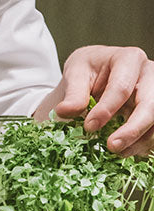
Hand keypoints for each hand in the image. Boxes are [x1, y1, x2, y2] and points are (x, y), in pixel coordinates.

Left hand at [34, 44, 153, 155]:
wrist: (96, 74)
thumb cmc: (88, 69)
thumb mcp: (76, 74)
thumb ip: (73, 93)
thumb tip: (65, 111)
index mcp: (129, 59)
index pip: (121, 87)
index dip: (106, 110)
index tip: (89, 126)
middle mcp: (150, 75)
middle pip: (150, 105)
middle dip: (132, 130)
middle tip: (112, 147)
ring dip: (140, 141)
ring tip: (117, 152)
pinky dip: (144, 144)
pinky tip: (127, 151)